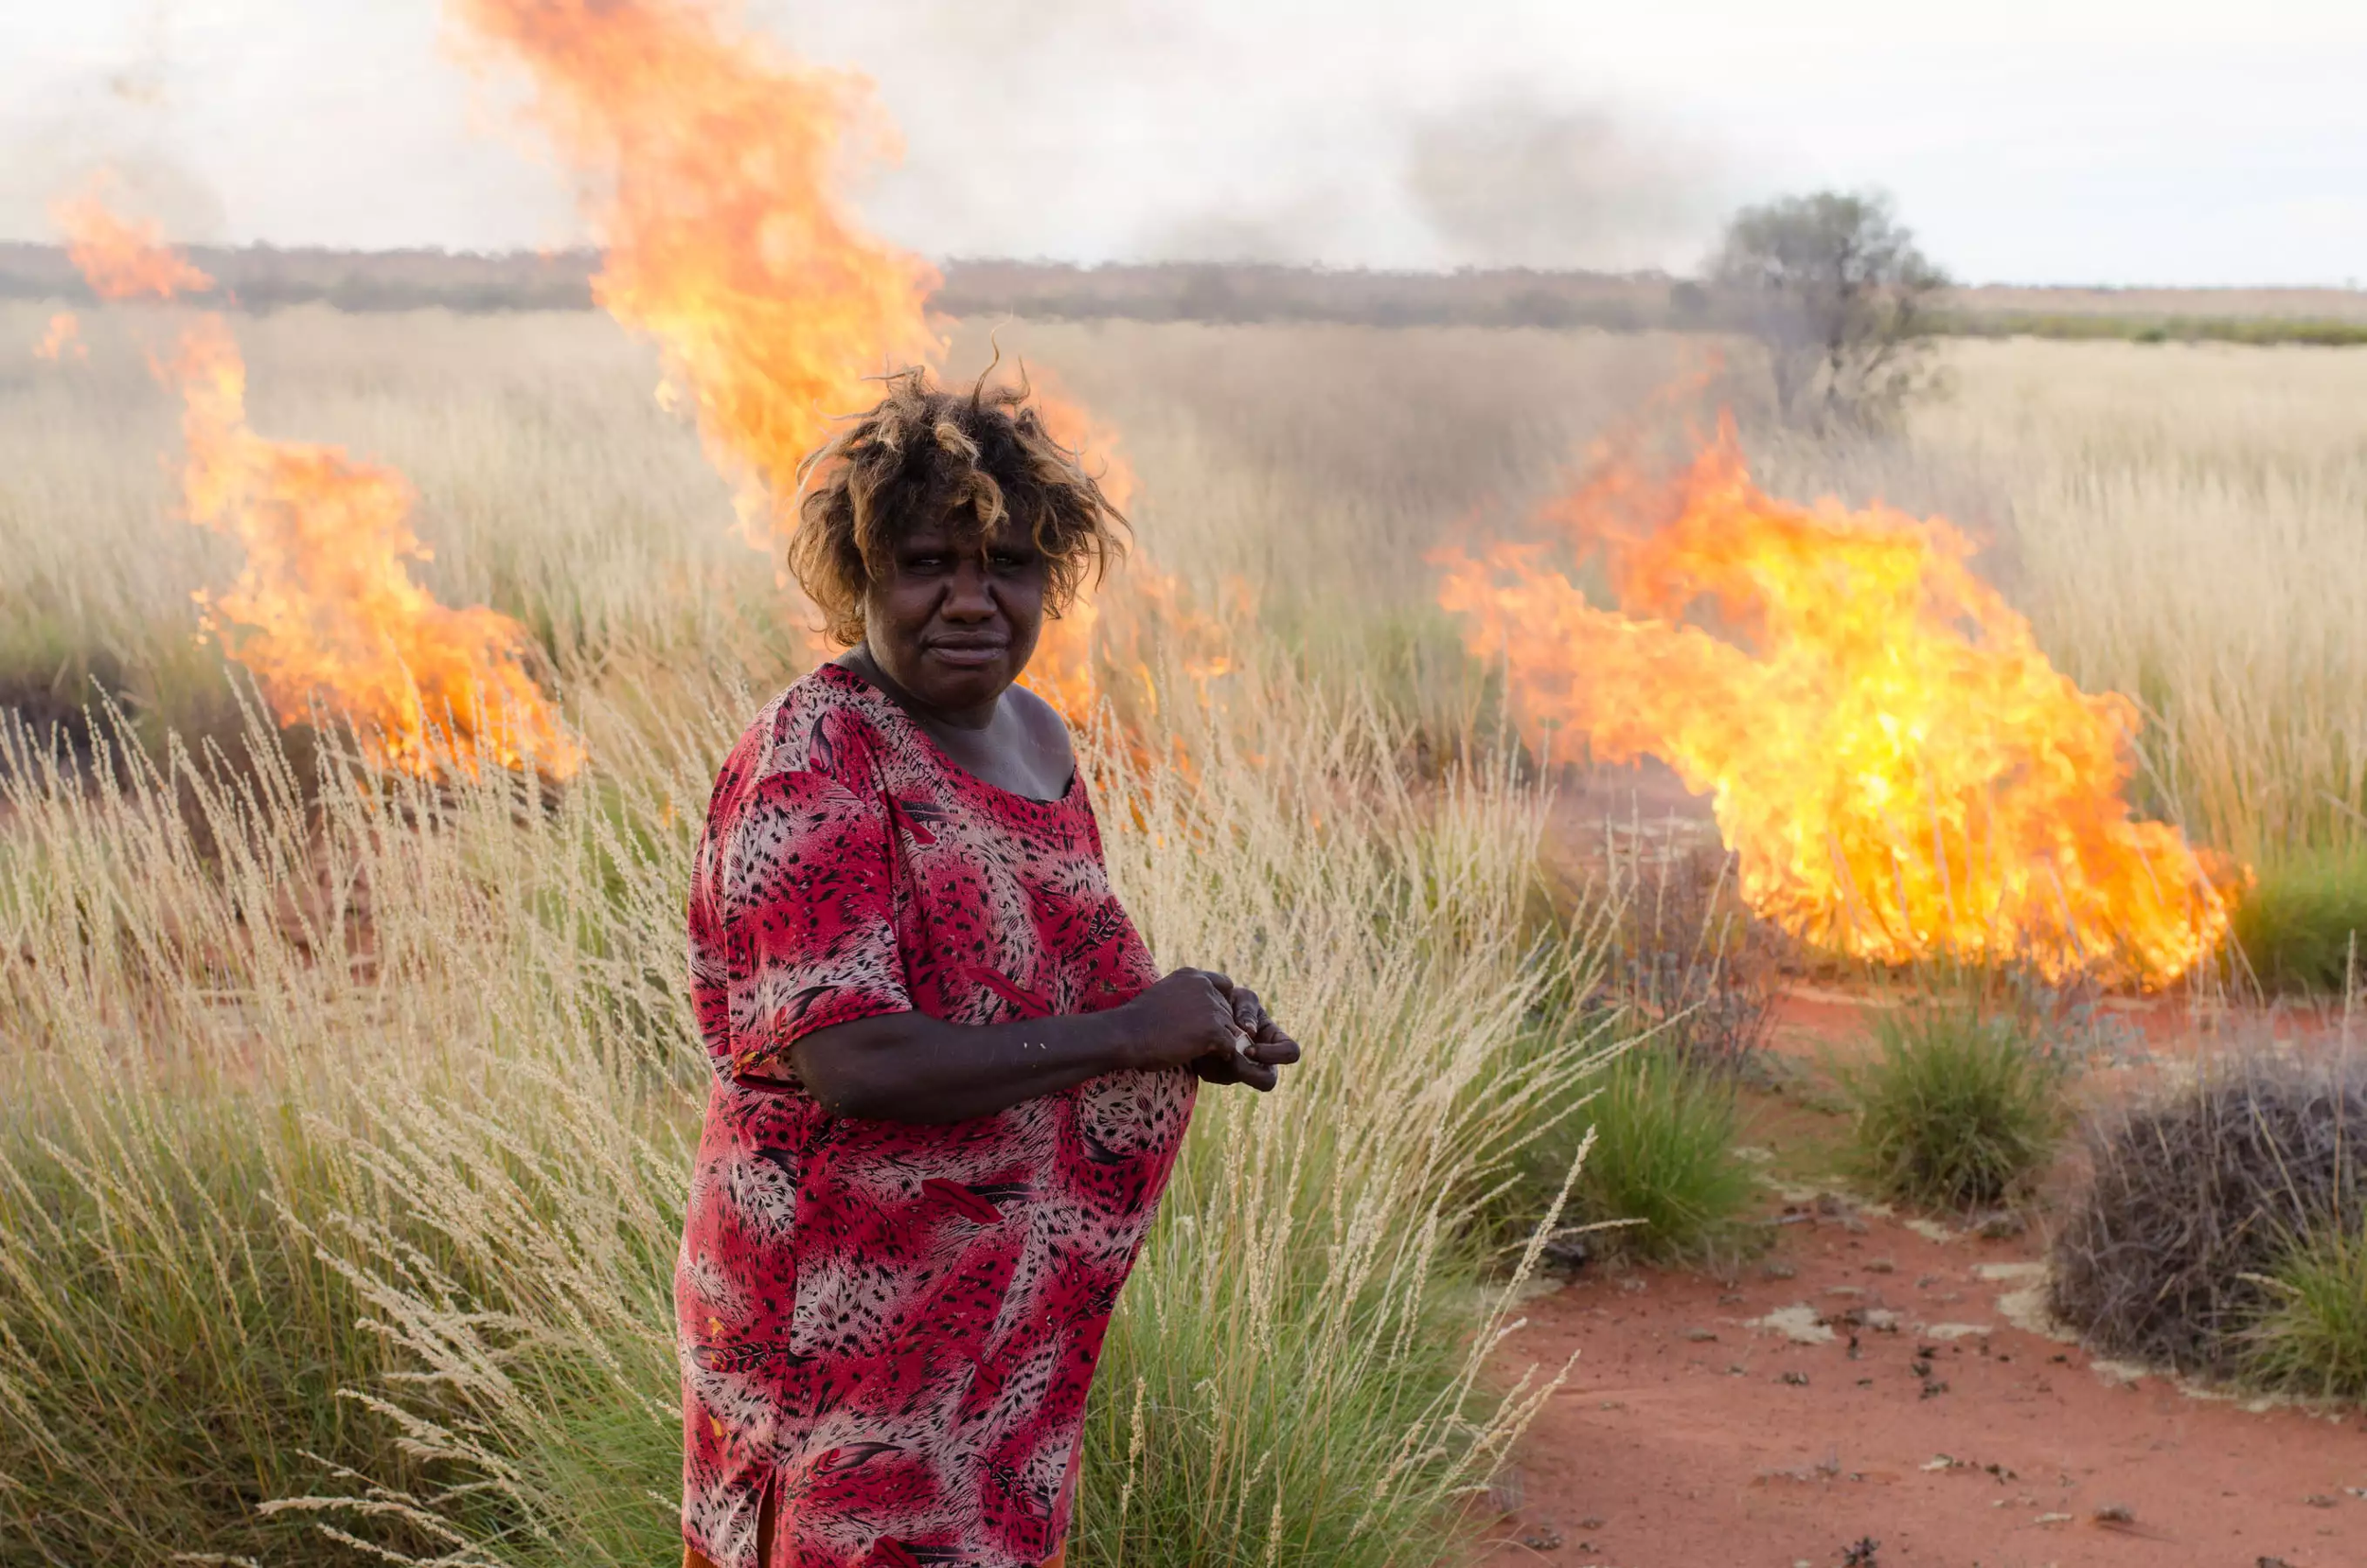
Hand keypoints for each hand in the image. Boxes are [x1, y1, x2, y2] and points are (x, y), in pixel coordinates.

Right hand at [1123, 968, 1245, 1070]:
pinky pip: (1230, 1045)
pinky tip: (1204, 1056)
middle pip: (1227, 1009)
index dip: (1220, 1002)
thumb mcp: (1164, 993)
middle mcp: (1205, 986)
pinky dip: (1221, 1054)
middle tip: (1200, 1040)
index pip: (1225, 984)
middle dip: (1218, 1024)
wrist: (1128, 1033)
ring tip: (1200, 1050)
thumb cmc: (1139, 1019)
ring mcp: (1211, 1007)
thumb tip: (1197, 1009)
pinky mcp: (1214, 1029)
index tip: (1208, 1017)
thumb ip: (1185, 995)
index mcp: (1192, 975)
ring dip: (1219, 1040)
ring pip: (1230, 1028)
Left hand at [1190, 982, 1300, 1093]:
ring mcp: (1239, 1070)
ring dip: (1223, 1063)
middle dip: (1248, 1071)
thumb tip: (1250, 1031)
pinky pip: (1214, 1075)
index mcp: (1273, 1039)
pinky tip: (1200, 1043)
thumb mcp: (1240, 998)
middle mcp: (1260, 1060)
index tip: (1250, 1047)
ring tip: (1210, 1043)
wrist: (1200, 1006)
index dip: (1274, 1054)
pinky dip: (1206, 1059)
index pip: (1290, 1053)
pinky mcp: (1217, 1073)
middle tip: (1229, 1055)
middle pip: (1267, 1081)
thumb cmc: (1229, 999)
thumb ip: (1247, 1009)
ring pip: (1236, 1078)